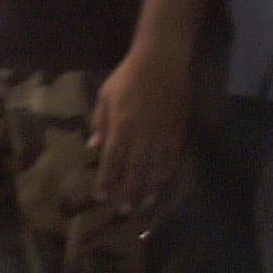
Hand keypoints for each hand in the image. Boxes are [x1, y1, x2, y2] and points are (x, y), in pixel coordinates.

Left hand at [89, 42, 193, 215]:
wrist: (163, 62)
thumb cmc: (128, 77)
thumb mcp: (105, 97)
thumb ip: (101, 124)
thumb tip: (94, 148)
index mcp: (122, 126)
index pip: (112, 160)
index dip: (106, 180)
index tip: (101, 196)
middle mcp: (142, 135)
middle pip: (135, 170)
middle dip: (128, 191)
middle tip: (123, 210)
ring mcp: (162, 134)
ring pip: (155, 168)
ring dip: (148, 188)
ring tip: (142, 205)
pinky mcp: (178, 131)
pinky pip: (172, 158)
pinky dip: (165, 173)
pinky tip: (161, 184)